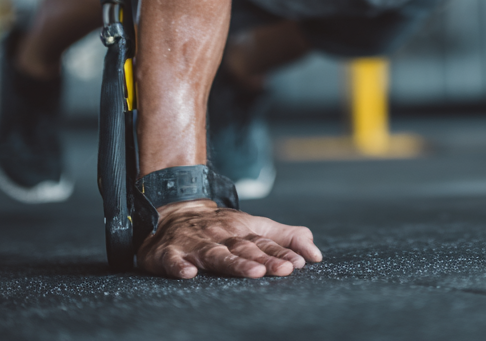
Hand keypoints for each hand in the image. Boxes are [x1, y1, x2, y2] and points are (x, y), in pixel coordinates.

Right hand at [136, 200, 322, 278]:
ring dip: (234, 263)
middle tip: (284, 270)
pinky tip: (190, 273)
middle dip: (265, 259)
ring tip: (253, 272)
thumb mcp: (255, 227)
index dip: (283, 252)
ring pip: (216, 254)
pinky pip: (173, 260)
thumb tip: (316, 254)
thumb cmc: (223, 226)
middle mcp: (221, 236)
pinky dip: (180, 266)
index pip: (265, 243)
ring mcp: (195, 244)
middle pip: (245, 248)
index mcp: (242, 231)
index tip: (300, 263)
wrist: (176, 212)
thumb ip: (285, 239)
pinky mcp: (169, 253)